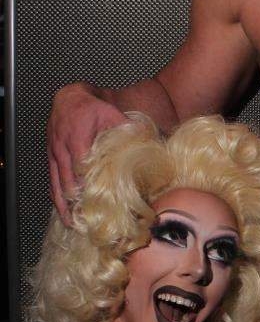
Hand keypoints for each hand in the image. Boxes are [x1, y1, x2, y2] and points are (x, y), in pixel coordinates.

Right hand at [47, 82, 126, 222]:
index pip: (81, 167)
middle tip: (88, 220)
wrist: (69, 98)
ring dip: (64, 204)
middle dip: (77, 201)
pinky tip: (64, 211)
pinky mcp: (50, 158)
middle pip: (68, 179)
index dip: (87, 185)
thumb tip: (147, 142)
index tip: (97, 202)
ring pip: (57, 183)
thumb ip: (127, 129)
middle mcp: (62, 147)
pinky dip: (57, 197)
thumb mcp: (112, 114)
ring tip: (73, 223)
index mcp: (77, 136)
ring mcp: (54, 153)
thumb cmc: (92, 107)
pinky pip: (52, 180)